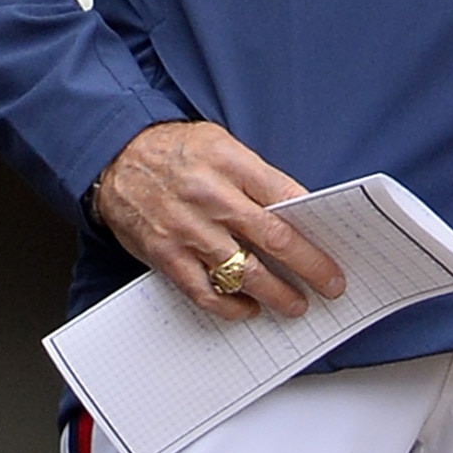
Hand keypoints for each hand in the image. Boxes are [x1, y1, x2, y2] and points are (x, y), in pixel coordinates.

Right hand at [92, 121, 346, 321]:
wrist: (117, 156)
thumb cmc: (177, 150)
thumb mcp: (222, 144)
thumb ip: (256, 177)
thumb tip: (295, 211)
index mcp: (231, 163)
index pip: (286, 196)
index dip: (315, 226)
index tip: (335, 246)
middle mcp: (211, 197)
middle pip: (272, 238)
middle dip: (308, 266)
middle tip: (330, 284)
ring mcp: (187, 229)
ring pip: (242, 271)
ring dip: (275, 294)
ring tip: (295, 304)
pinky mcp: (165, 254)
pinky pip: (203, 290)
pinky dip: (229, 306)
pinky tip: (248, 309)